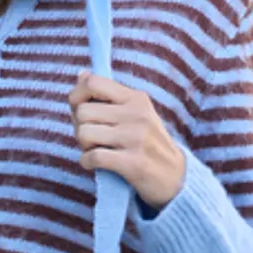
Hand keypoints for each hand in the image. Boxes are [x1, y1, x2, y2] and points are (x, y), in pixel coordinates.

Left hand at [69, 71, 185, 210]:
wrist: (175, 177)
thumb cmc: (148, 145)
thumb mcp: (136, 114)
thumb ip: (108, 97)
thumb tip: (81, 75)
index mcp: (136, 98)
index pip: (94, 83)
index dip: (77, 96)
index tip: (78, 110)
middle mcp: (137, 114)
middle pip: (83, 111)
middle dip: (79, 126)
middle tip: (90, 138)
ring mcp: (136, 138)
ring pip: (84, 133)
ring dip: (83, 145)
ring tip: (95, 150)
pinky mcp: (133, 163)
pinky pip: (93, 157)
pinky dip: (87, 162)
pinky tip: (94, 164)